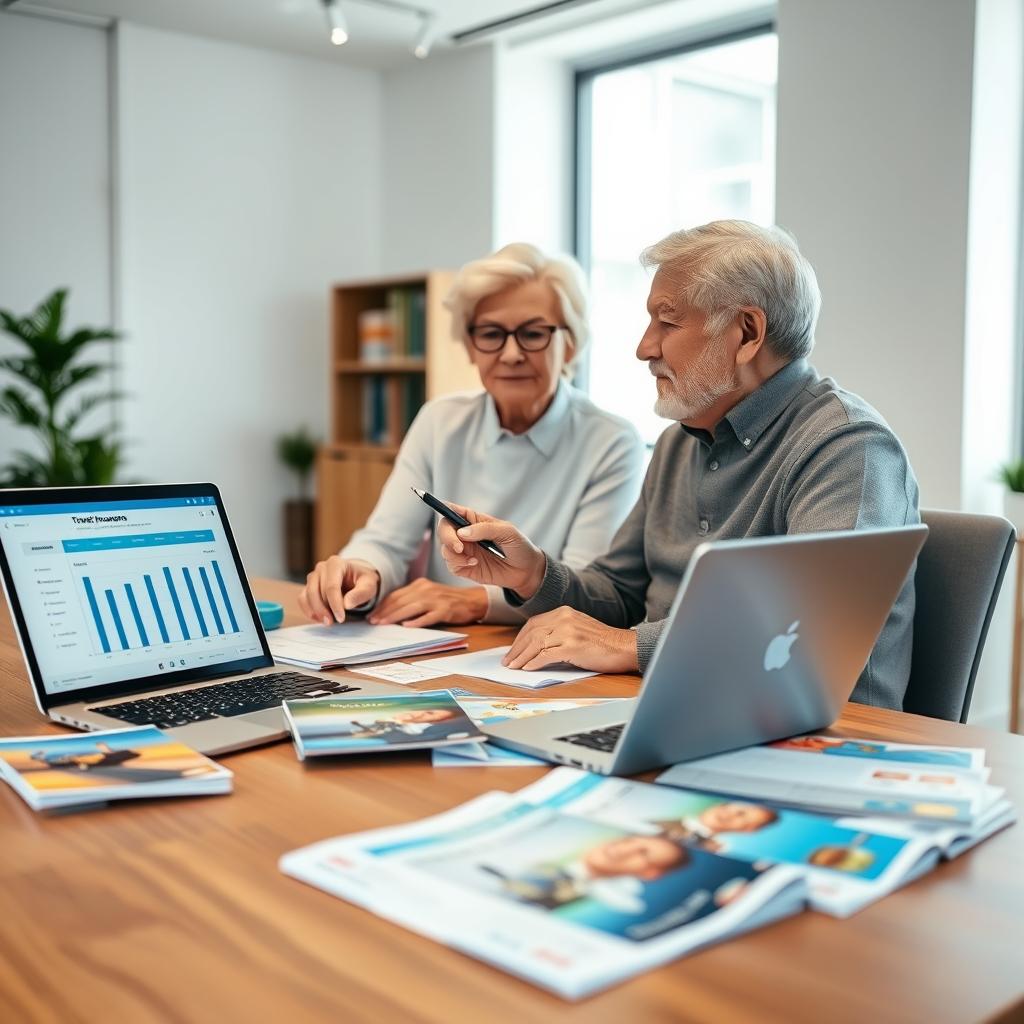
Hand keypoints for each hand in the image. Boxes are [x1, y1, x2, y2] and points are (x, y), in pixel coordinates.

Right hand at [297, 556, 380, 624]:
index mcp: (336, 563)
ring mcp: (313, 576)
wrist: (356, 579)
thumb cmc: (363, 581)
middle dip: (325, 609)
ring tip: (328, 621)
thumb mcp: (369, 586)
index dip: (335, 604)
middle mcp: (321, 567)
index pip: (331, 587)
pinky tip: (320, 619)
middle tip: (335, 622)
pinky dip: (309, 611)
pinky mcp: (308, 586)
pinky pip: (302, 599)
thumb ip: (360, 594)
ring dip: (316, 611)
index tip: (341, 618)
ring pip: (307, 596)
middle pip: (317, 591)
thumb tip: (346, 604)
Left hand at [368, 579, 488, 627]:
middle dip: (385, 612)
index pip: (396, 595)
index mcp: (420, 585)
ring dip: (395, 616)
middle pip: (401, 601)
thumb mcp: (428, 594)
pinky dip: (417, 621)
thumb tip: (391, 613)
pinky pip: (429, 616)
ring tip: (384, 624)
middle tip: (373, 621)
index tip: (372, 615)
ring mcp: (436, 600)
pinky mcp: (445, 610)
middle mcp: (426, 590)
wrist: (472, 600)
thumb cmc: (447, 600)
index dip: (382, 605)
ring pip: (411, 607)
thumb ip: (412, 600)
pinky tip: (407, 626)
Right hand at [437, 502, 545, 597]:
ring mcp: (465, 551)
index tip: (446, 514)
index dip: (445, 510)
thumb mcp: (507, 532)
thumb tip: (462, 532)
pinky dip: (459, 564)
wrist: (527, 571)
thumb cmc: (519, 546)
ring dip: (453, 554)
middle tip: (459, 547)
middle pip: (444, 530)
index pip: (453, 511)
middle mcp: (466, 535)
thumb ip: (485, 529)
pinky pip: (451, 565)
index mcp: (474, 521)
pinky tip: (474, 563)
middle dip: (447, 538)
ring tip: (471, 558)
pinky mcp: (465, 567)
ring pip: (445, 549)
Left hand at [502, 607, 638, 673]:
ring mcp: (568, 631)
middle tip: (507, 662)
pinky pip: (546, 654)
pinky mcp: (573, 646)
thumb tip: (537, 648)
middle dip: (517, 649)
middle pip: (532, 632)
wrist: (625, 647)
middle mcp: (564, 618)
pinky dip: (534, 662)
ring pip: (536, 643)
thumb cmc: (603, 643)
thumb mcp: (578, 629)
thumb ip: (559, 632)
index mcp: (564, 612)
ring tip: (513, 667)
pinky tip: (527, 668)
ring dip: (521, 657)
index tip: (513, 650)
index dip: (520, 638)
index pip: (534, 623)